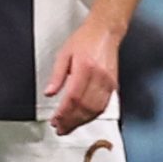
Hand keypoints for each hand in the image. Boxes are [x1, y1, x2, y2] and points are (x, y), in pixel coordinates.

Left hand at [45, 20, 121, 135]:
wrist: (106, 32)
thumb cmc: (84, 40)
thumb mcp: (63, 55)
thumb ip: (56, 76)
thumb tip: (49, 93)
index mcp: (85, 68)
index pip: (74, 97)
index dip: (64, 113)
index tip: (54, 121)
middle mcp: (100, 77)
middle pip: (85, 107)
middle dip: (71, 121)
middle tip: (60, 129)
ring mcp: (109, 82)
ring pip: (96, 109)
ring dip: (82, 121)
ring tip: (68, 127)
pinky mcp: (114, 85)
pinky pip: (104, 105)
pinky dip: (92, 115)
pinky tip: (83, 119)